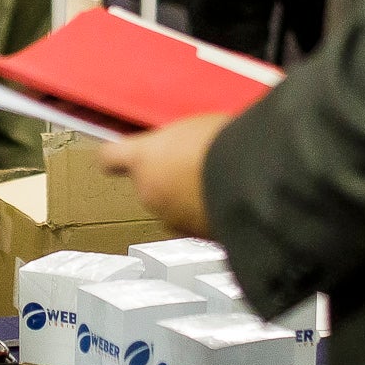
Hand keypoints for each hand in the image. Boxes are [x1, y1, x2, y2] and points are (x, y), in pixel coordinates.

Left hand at [98, 113, 228, 236]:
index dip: (119, 156)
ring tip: (218, 180)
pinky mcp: (198, 237)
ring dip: (188, 198)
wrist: (254, 181)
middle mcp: (150, 193)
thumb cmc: (225, 144)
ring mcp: (173, 219)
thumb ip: (178, 141)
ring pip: (172, 207)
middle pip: (148, 184)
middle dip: (167, 177)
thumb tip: (183, 144)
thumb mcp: (196, 127)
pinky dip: (208, 214)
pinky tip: (229, 198)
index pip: (111, 157)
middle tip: (194, 162)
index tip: (126, 154)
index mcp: (143, 158)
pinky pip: (196, 222)